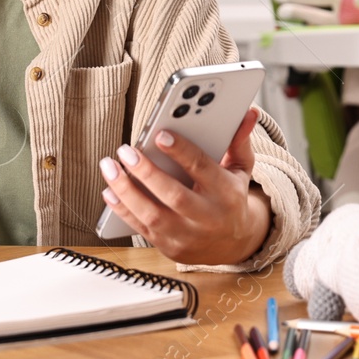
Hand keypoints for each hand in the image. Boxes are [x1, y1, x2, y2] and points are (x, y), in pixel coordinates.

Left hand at [98, 106, 271, 265]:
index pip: (202, 169)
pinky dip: (122, 209)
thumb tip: (248, 112)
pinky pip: (140, 228)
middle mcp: (207, 217)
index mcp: (226, 193)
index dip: (182, 152)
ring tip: (109, 166)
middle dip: (146, 171)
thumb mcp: (240, 169)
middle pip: (173, 195)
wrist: (233, 244)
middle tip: (125, 150)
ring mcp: (187, 235)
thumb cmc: (231, 197)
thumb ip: (239, 140)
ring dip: (126, 190)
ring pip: (152, 214)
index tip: (160, 134)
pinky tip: (109, 190)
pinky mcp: (169, 247)